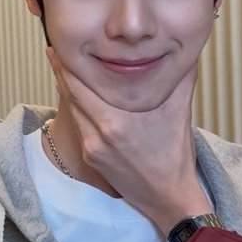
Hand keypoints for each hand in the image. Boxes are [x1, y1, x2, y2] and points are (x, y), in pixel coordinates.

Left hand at [46, 49, 212, 234]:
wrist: (169, 196)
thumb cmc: (175, 154)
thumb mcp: (180, 111)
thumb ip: (181, 78)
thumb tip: (187, 52)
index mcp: (116, 121)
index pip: (81, 86)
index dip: (66, 64)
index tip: (60, 45)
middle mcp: (99, 134)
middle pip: (70, 96)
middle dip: (62, 72)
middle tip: (54, 49)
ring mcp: (92, 148)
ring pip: (72, 111)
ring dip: (66, 90)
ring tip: (62, 68)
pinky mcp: (92, 158)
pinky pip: (79, 126)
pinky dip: (76, 109)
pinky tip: (77, 97)